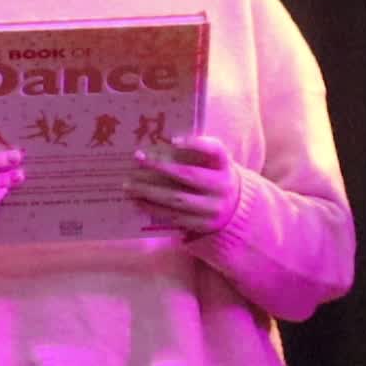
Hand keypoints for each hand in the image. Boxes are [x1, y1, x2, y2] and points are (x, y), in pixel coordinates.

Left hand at [125, 133, 239, 236]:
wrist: (235, 208)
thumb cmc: (215, 176)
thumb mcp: (214, 161)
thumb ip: (197, 150)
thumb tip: (163, 142)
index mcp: (225, 165)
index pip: (215, 150)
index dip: (195, 144)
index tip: (173, 141)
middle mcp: (222, 186)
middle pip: (189, 175)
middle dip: (161, 166)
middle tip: (138, 158)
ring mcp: (213, 208)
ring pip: (177, 199)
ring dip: (149, 192)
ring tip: (129, 185)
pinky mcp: (202, 224)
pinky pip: (174, 216)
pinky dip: (153, 209)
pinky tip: (137, 201)